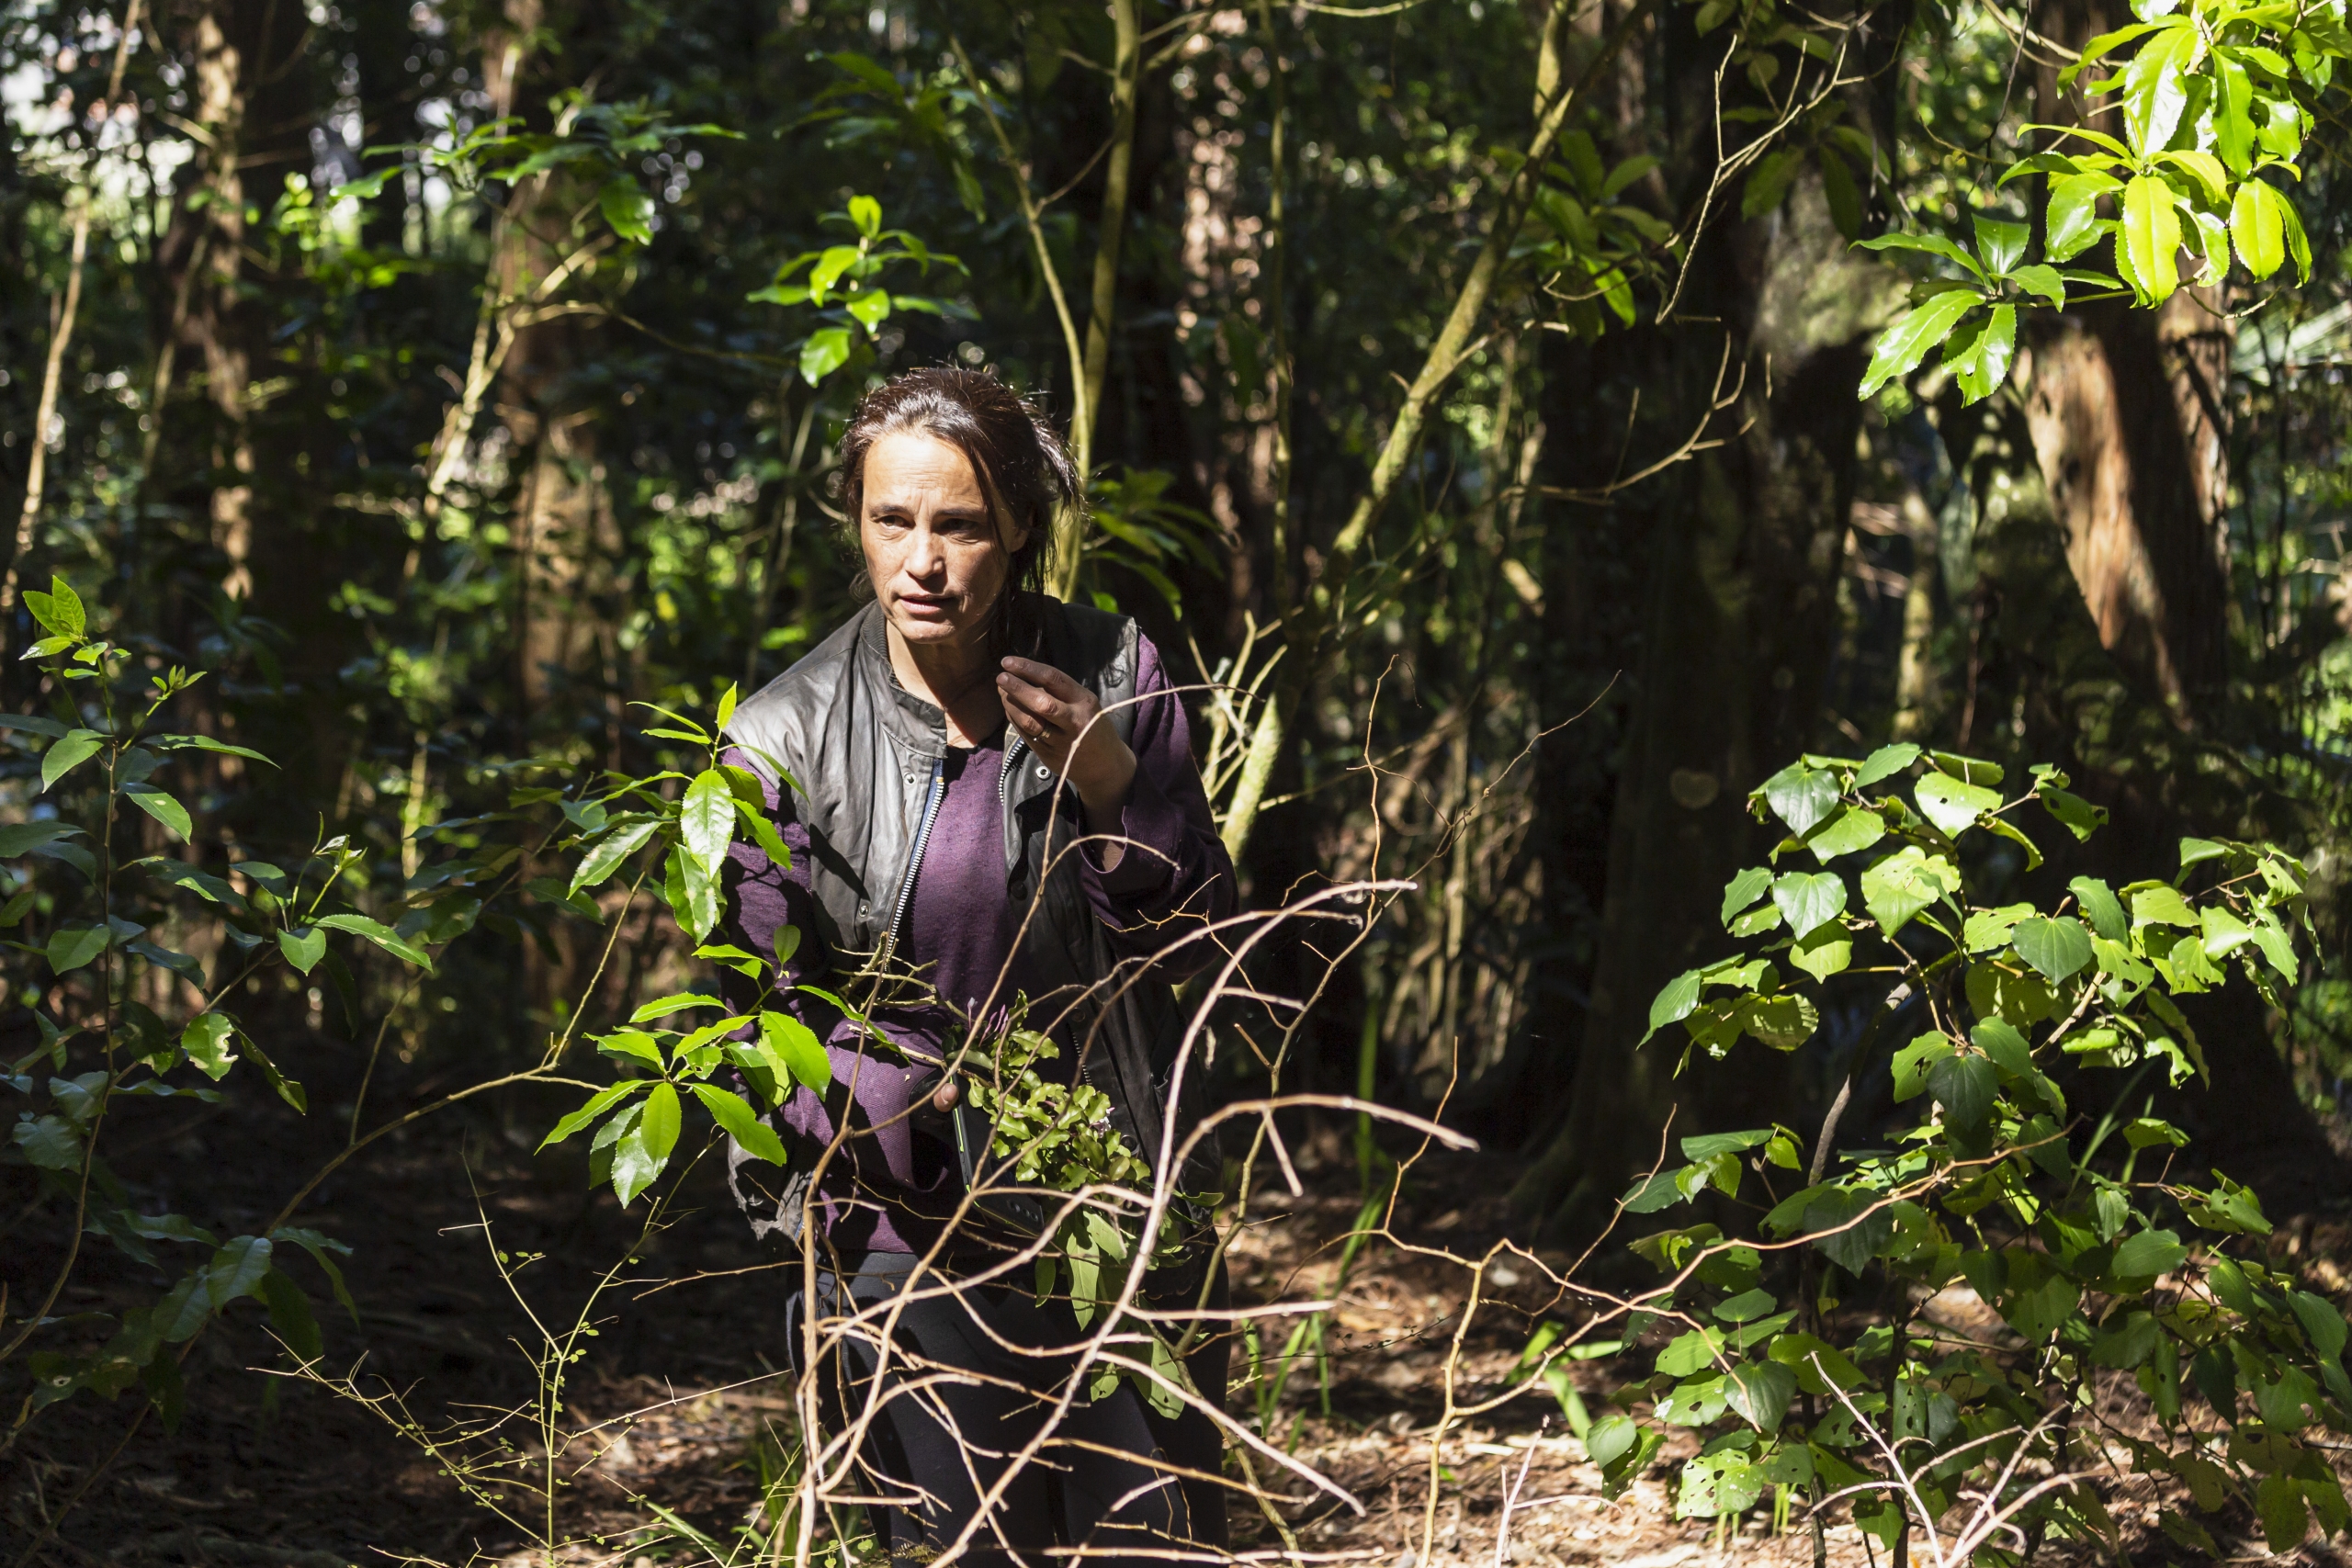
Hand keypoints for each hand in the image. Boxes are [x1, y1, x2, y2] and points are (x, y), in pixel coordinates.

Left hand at [997, 656, 1136, 843]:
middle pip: (1041, 702)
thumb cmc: (1093, 726)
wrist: (1105, 766)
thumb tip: (1024, 675)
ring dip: (1011, 705)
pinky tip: (1009, 708)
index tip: (1008, 662)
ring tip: (1001, 691)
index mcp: (1084, 702)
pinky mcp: (1049, 756)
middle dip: (1017, 688)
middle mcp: (1074, 721)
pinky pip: (1026, 735)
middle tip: (1000, 677)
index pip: (1053, 679)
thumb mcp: (1086, 703)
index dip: (1028, 668)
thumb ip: (1060, 692)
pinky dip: (1014, 719)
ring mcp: (1061, 741)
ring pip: (1029, 721)